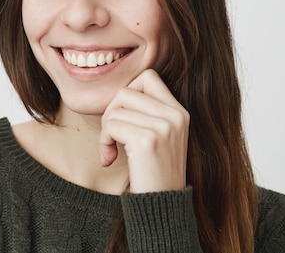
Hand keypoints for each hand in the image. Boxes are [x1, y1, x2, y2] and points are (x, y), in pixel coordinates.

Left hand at [99, 69, 188, 192]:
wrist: (161, 207)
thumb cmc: (152, 173)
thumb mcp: (157, 137)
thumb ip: (145, 112)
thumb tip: (117, 92)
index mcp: (180, 112)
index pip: (147, 76)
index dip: (127, 94)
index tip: (124, 119)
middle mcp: (176, 116)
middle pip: (126, 90)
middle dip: (111, 112)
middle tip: (112, 137)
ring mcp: (164, 127)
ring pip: (116, 107)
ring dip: (106, 129)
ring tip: (112, 150)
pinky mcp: (148, 140)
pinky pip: (111, 125)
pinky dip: (104, 141)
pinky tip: (110, 158)